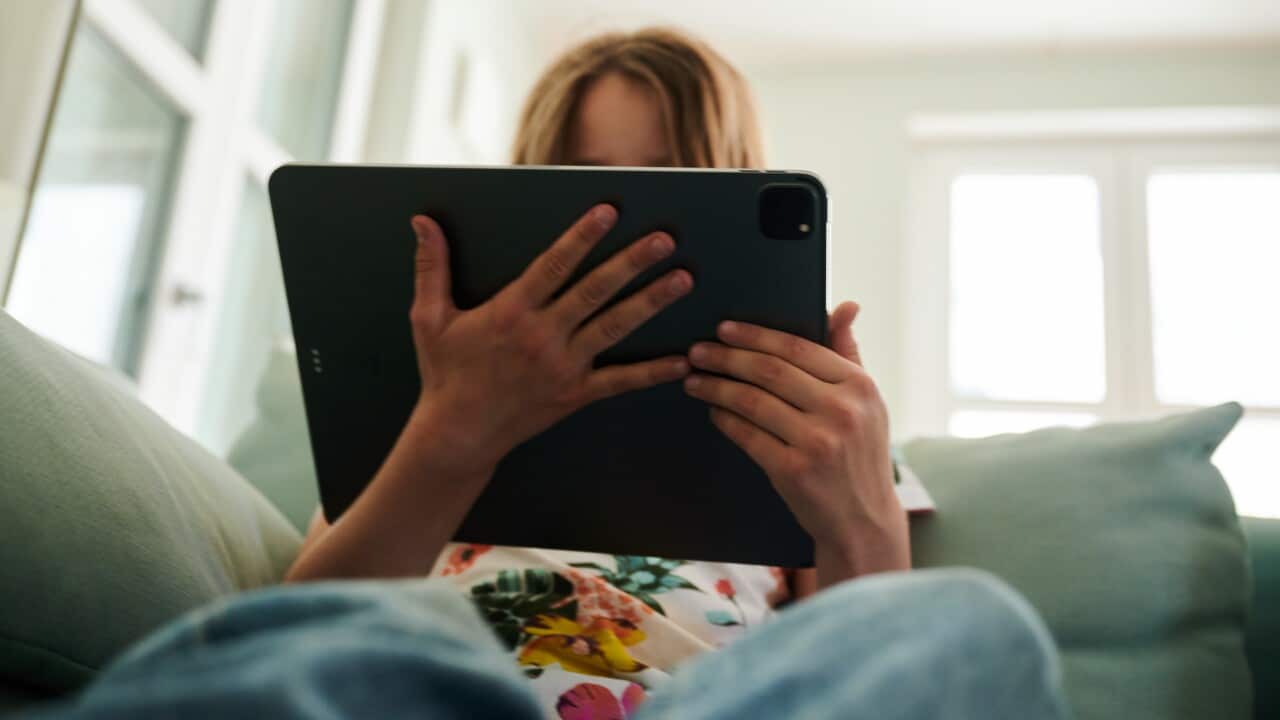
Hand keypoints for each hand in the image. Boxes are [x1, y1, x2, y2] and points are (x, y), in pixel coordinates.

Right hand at [408, 204, 692, 473]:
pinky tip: (682, 360)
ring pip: (614, 327)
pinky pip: (620, 382)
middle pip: (595, 291)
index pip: (554, 265)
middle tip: (665, 239)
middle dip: (632, 262)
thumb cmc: (445, 373)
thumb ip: (431, 267)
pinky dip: (652, 372)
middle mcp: (542, 336)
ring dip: (650, 302)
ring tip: (682, 279)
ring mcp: (563, 366)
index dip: (582, 236)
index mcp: (511, 312)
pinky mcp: (576, 394)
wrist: (457, 435)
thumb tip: (422, 221)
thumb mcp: (429, 318)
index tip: (609, 211)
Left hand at [683, 302, 908, 585]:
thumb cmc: (859, 454)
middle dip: (726, 357)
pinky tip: (712, 411)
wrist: (864, 521)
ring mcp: (818, 442)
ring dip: (716, 387)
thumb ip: (849, 353)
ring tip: (694, 379)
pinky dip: (724, 420)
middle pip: (770, 370)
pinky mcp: (794, 471)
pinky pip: (746, 435)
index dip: (755, 335)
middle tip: (697, 350)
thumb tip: (846, 305)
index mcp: (860, 386)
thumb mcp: (867, 403)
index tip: (724, 327)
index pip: (797, 348)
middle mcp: (842, 411)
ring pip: (752, 401)